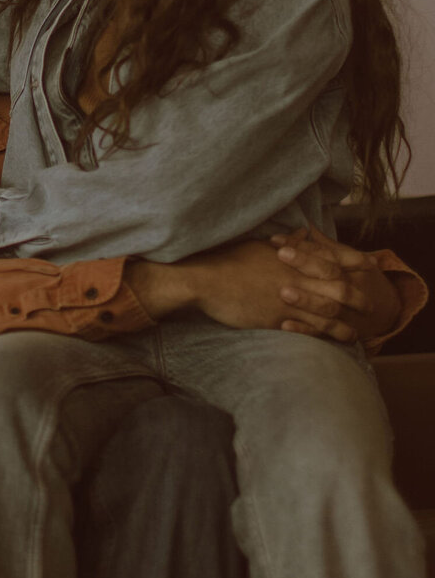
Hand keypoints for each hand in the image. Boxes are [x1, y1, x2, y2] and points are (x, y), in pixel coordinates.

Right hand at [178, 235, 386, 343]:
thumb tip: (303, 233)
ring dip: (345, 326)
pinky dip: (322, 337)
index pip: (334, 260)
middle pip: (339, 289)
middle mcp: (297, 278)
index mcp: (294, 258)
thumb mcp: (260, 245)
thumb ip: (287, 242)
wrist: (206, 280)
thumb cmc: (229, 260)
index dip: (355, 264)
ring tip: (354, 335)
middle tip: (369, 307)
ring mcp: (289, 300)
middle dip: (358, 299)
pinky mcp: (277, 318)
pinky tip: (328, 344)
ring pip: (328, 314)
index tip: (371, 267)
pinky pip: (307, 330)